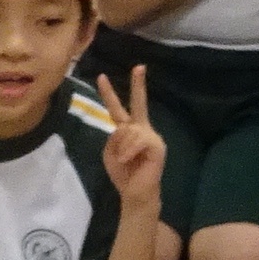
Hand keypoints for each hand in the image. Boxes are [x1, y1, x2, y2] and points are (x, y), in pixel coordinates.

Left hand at [93, 66, 164, 216]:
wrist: (136, 192)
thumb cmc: (123, 173)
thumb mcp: (110, 152)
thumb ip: (114, 137)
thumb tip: (125, 128)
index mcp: (128, 129)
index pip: (117, 108)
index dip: (109, 93)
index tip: (101, 76)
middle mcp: (141, 128)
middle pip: (138, 103)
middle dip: (138, 85)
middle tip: (139, 66)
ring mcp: (151, 135)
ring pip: (128, 130)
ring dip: (121, 147)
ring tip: (125, 160)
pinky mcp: (157, 145)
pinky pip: (136, 140)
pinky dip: (128, 151)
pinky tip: (129, 161)